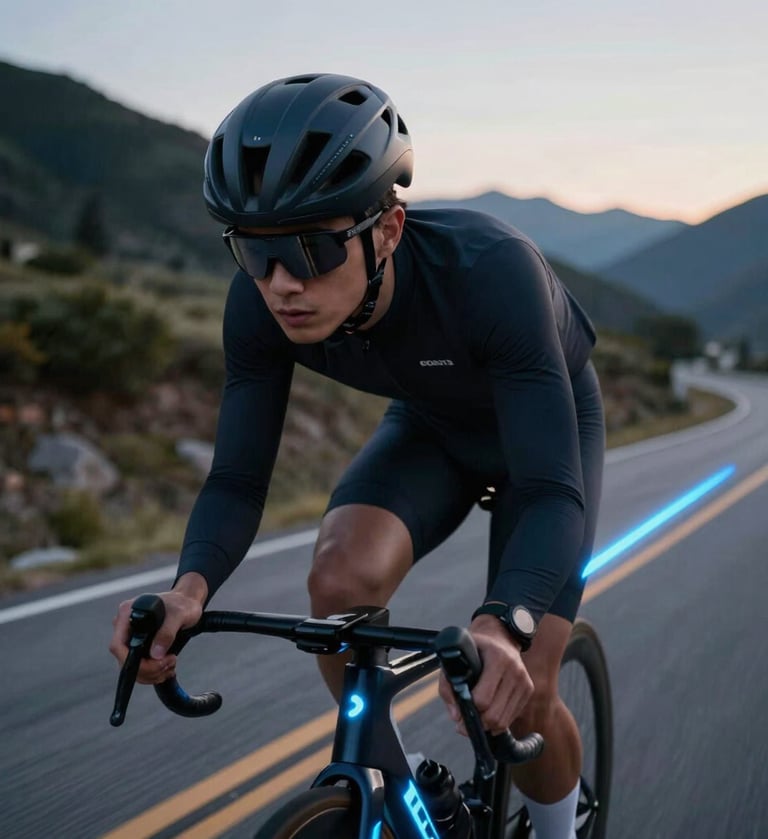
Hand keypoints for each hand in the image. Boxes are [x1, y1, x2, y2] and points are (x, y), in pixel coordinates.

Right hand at [108, 573, 206, 684]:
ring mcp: (131, 637)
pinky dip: (153, 673)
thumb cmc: (182, 604)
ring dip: (152, 673)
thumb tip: (156, 654)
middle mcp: (125, 626)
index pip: (117, 645)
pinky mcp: (138, 645)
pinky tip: (166, 667)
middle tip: (169, 662)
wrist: (187, 602)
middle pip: (124, 660)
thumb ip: (167, 632)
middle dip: (148, 668)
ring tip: (171, 664)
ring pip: (132, 668)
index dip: (131, 660)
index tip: (156, 662)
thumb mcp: (179, 615)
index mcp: (128, 613)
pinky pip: (139, 667)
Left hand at [438, 614, 533, 734]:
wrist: (500, 636)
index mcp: (497, 658)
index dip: (468, 710)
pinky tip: (487, 712)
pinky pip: (511, 717)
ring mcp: (524, 680)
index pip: (483, 699)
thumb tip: (456, 716)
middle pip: (494, 715)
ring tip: (474, 720)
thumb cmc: (473, 648)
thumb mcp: (456, 657)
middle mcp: (514, 670)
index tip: (458, 712)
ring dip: (486, 726)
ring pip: (503, 721)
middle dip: (476, 723)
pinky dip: (497, 721)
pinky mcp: (529, 689)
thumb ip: (448, 686)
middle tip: (463, 724)